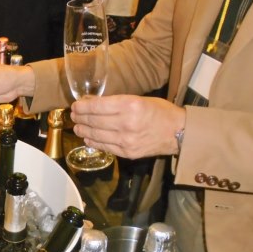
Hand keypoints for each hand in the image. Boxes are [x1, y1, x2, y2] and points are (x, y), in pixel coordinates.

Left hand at [70, 95, 185, 157]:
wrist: (179, 133)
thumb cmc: (160, 112)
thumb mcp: (138, 99)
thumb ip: (115, 102)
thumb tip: (90, 102)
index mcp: (130, 106)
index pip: (97, 106)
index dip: (82, 107)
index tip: (75, 106)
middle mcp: (126, 123)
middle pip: (93, 121)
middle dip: (79, 118)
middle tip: (74, 115)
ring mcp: (126, 140)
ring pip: (95, 135)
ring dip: (83, 130)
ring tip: (78, 127)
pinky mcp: (127, 152)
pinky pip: (104, 147)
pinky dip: (93, 141)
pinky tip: (88, 137)